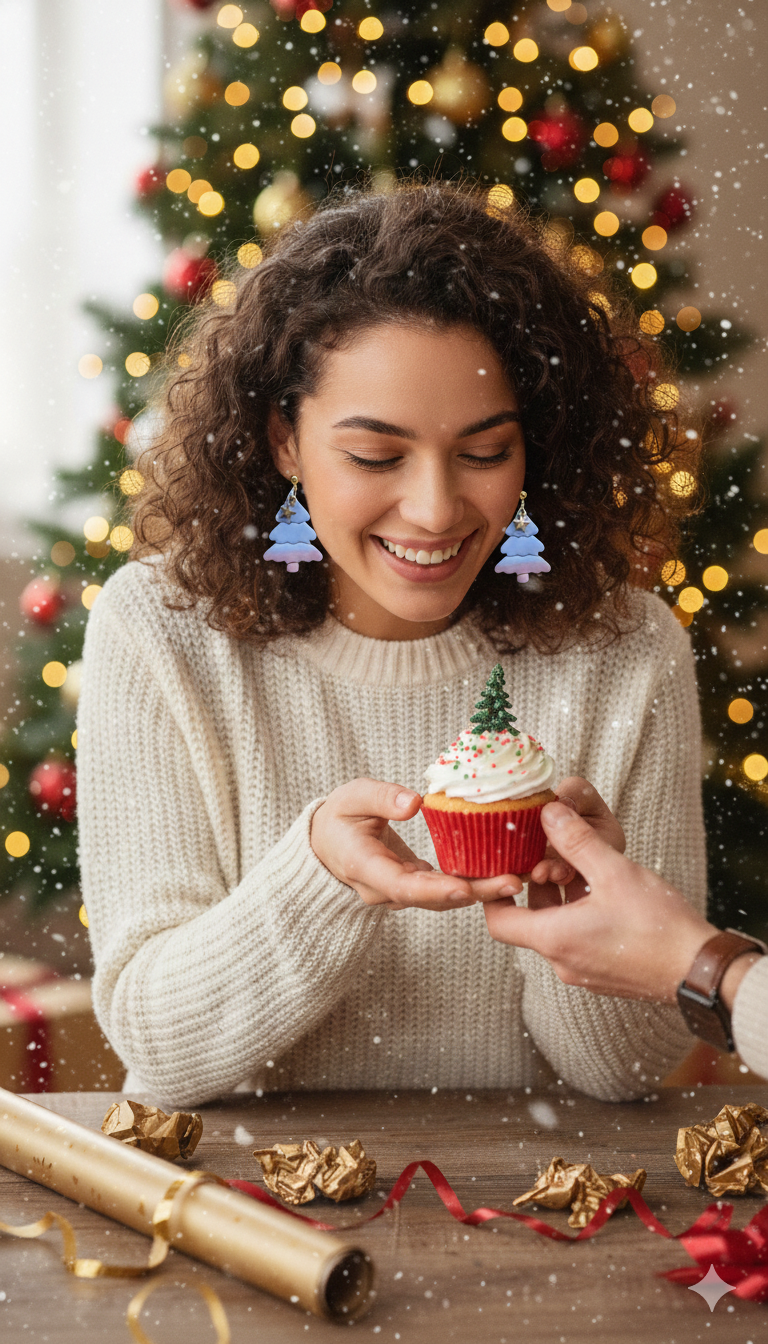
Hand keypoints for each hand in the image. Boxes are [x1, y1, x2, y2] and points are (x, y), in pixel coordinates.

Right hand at [310, 778, 523, 910]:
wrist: (327, 844)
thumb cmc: (339, 817)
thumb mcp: (352, 797)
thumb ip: (381, 798)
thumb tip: (415, 803)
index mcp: (365, 868)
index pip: (402, 887)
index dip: (435, 890)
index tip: (466, 889)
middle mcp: (385, 890)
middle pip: (433, 898)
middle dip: (474, 893)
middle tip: (513, 882)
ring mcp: (401, 893)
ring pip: (443, 898)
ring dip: (481, 891)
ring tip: (520, 877)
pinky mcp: (415, 888)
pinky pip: (445, 889)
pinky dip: (474, 883)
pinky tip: (504, 870)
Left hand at [484, 799, 714, 1000]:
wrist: (700, 971)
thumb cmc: (658, 926)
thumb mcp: (614, 872)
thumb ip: (577, 841)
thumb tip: (549, 813)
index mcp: (554, 939)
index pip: (497, 921)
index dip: (494, 892)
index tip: (505, 866)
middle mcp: (562, 961)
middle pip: (528, 921)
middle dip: (536, 887)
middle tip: (549, 856)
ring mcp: (583, 972)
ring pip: (555, 929)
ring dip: (561, 899)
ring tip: (580, 867)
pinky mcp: (603, 974)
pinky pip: (577, 941)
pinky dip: (579, 916)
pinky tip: (603, 892)